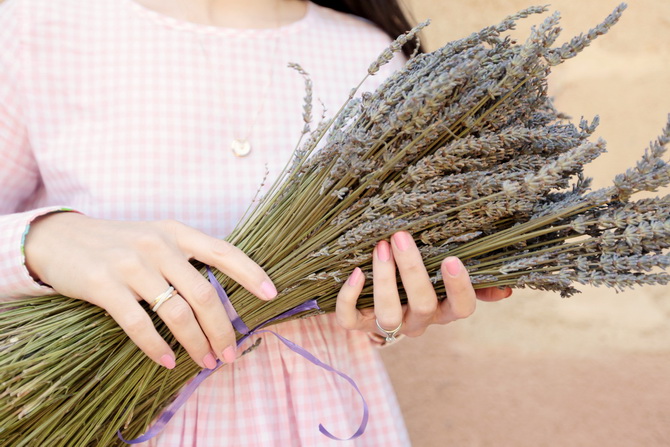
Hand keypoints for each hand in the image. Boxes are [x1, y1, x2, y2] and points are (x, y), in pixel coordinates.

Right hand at [24, 212, 276, 368]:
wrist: (60, 238)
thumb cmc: (117, 244)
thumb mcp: (155, 238)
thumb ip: (185, 258)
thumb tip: (220, 297)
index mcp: (176, 232)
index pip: (223, 252)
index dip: (250, 273)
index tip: (271, 294)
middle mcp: (157, 244)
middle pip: (203, 293)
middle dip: (222, 328)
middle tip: (230, 354)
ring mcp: (130, 264)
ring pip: (176, 311)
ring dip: (195, 343)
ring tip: (205, 362)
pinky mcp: (103, 285)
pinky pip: (138, 323)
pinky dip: (156, 347)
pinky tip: (167, 361)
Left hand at [335, 231, 510, 341]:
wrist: (376, 306)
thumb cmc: (418, 282)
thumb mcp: (446, 282)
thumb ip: (476, 283)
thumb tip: (508, 289)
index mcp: (443, 310)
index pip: (461, 308)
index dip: (459, 288)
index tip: (452, 259)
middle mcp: (418, 322)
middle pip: (423, 305)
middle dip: (412, 271)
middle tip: (402, 237)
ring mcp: (388, 326)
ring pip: (389, 313)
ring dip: (384, 279)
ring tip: (380, 247)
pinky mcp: (359, 325)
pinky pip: (351, 319)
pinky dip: (349, 297)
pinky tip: (355, 272)